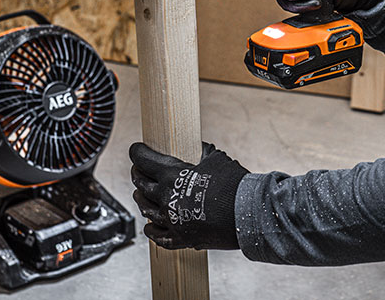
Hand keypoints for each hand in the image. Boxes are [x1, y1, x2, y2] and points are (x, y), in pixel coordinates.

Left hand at [129, 142, 248, 249]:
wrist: (248, 211)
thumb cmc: (234, 184)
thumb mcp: (214, 157)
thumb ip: (198, 152)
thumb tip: (194, 148)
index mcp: (172, 175)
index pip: (143, 160)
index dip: (137, 152)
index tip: (136, 150)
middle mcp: (167, 198)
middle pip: (140, 184)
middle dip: (138, 174)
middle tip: (139, 169)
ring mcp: (172, 219)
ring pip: (145, 209)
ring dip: (141, 198)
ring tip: (142, 194)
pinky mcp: (181, 237)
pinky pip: (157, 235)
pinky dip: (151, 229)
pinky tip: (150, 225)